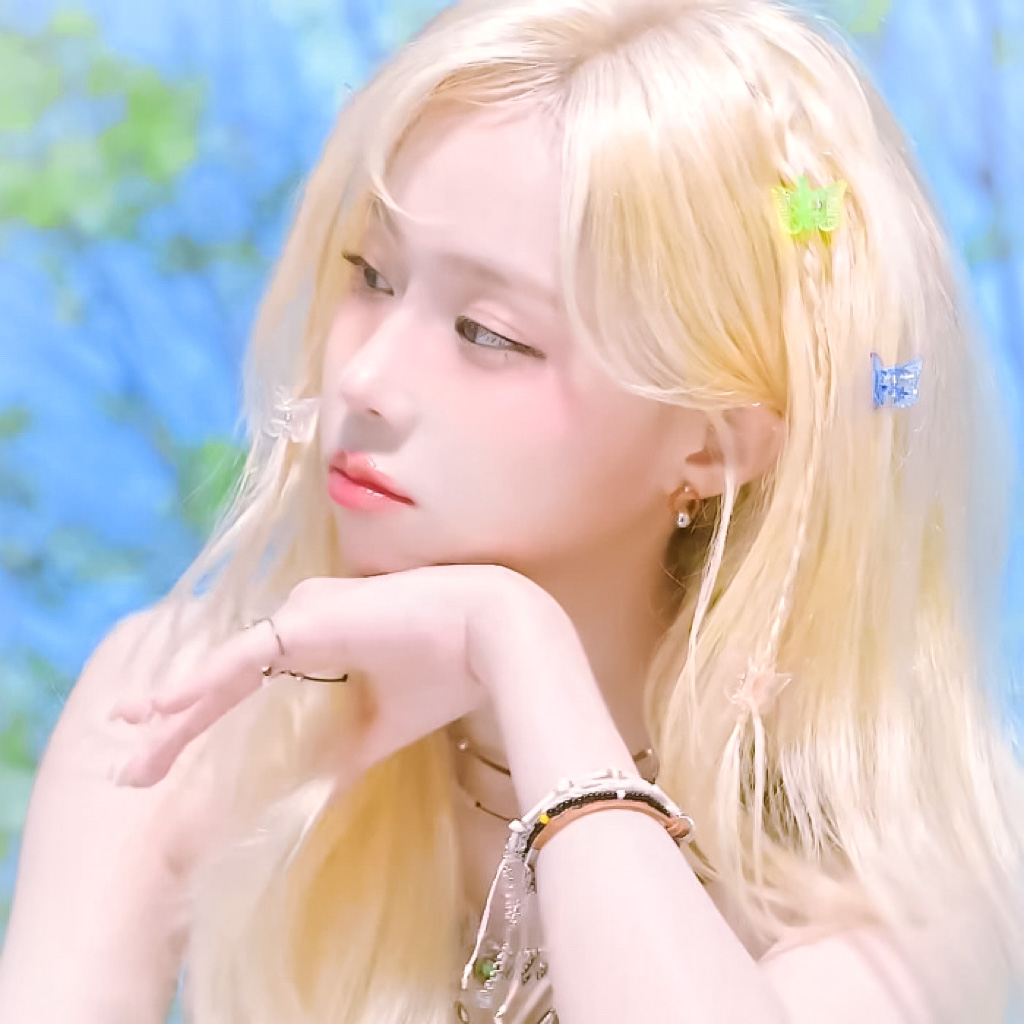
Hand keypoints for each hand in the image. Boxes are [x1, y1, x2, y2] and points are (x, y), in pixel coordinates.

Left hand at [108, 563, 547, 787]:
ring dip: (178, 708)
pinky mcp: (309, 617)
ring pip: (226, 667)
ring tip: (132, 745)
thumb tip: (310, 793)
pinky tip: (164, 710)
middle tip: (130, 763)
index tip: (160, 747)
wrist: (496, 632)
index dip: (201, 713)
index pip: (247, 681)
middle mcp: (302, 618)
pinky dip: (204, 682)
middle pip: (225, 675)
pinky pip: (246, 656)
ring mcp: (302, 613)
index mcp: (320, 638)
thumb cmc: (449, 667)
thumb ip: (341, 752)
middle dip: (175, 720)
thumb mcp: (383, 723)